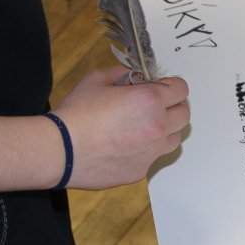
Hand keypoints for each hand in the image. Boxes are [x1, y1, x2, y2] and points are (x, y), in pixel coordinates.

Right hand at [51, 67, 189, 189]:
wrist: (60, 150)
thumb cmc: (76, 114)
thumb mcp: (96, 80)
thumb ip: (121, 74)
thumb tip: (134, 76)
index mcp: (150, 100)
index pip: (182, 89)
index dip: (171, 86)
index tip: (160, 88)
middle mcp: (158, 127)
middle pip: (184, 115)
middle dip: (172, 107)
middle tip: (154, 107)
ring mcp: (152, 152)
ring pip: (174, 139)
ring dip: (165, 130)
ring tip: (141, 127)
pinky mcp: (141, 170)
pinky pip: (153, 157)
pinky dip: (146, 150)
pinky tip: (125, 146)